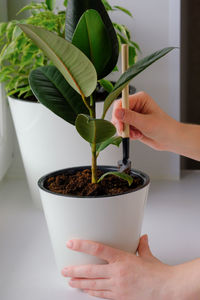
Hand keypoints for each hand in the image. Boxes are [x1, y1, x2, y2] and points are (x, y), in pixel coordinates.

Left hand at [61, 235, 186, 299]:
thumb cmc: (158, 273)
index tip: (71, 243)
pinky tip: (85, 291)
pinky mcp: (120, 297)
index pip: (98, 249)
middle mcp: (117, 273)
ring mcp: (117, 286)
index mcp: (123, 259)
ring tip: (70, 280)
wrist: (167, 289)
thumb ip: (141, 245)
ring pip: (93, 285)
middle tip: (64, 269)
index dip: (83, 246)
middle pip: (90, 271)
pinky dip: (92, 292)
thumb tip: (142, 237)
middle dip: (75, 270)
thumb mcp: (147, 256)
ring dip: (79, 283)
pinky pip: (101, 295)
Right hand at [112, 91, 179, 151]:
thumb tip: (117, 112)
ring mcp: (133, 116)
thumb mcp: (146, 123)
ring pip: (119, 122)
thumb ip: (130, 117)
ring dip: (125, 131)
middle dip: (121, 124)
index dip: (118, 113)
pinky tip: (137, 135)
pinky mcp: (132, 124)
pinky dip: (128, 134)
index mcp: (140, 99)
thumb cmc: (164, 128)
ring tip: (135, 134)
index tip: (119, 124)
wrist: (170, 139)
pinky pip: (123, 129)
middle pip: (118, 113)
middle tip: (126, 131)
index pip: (121, 102)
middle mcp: (135, 106)